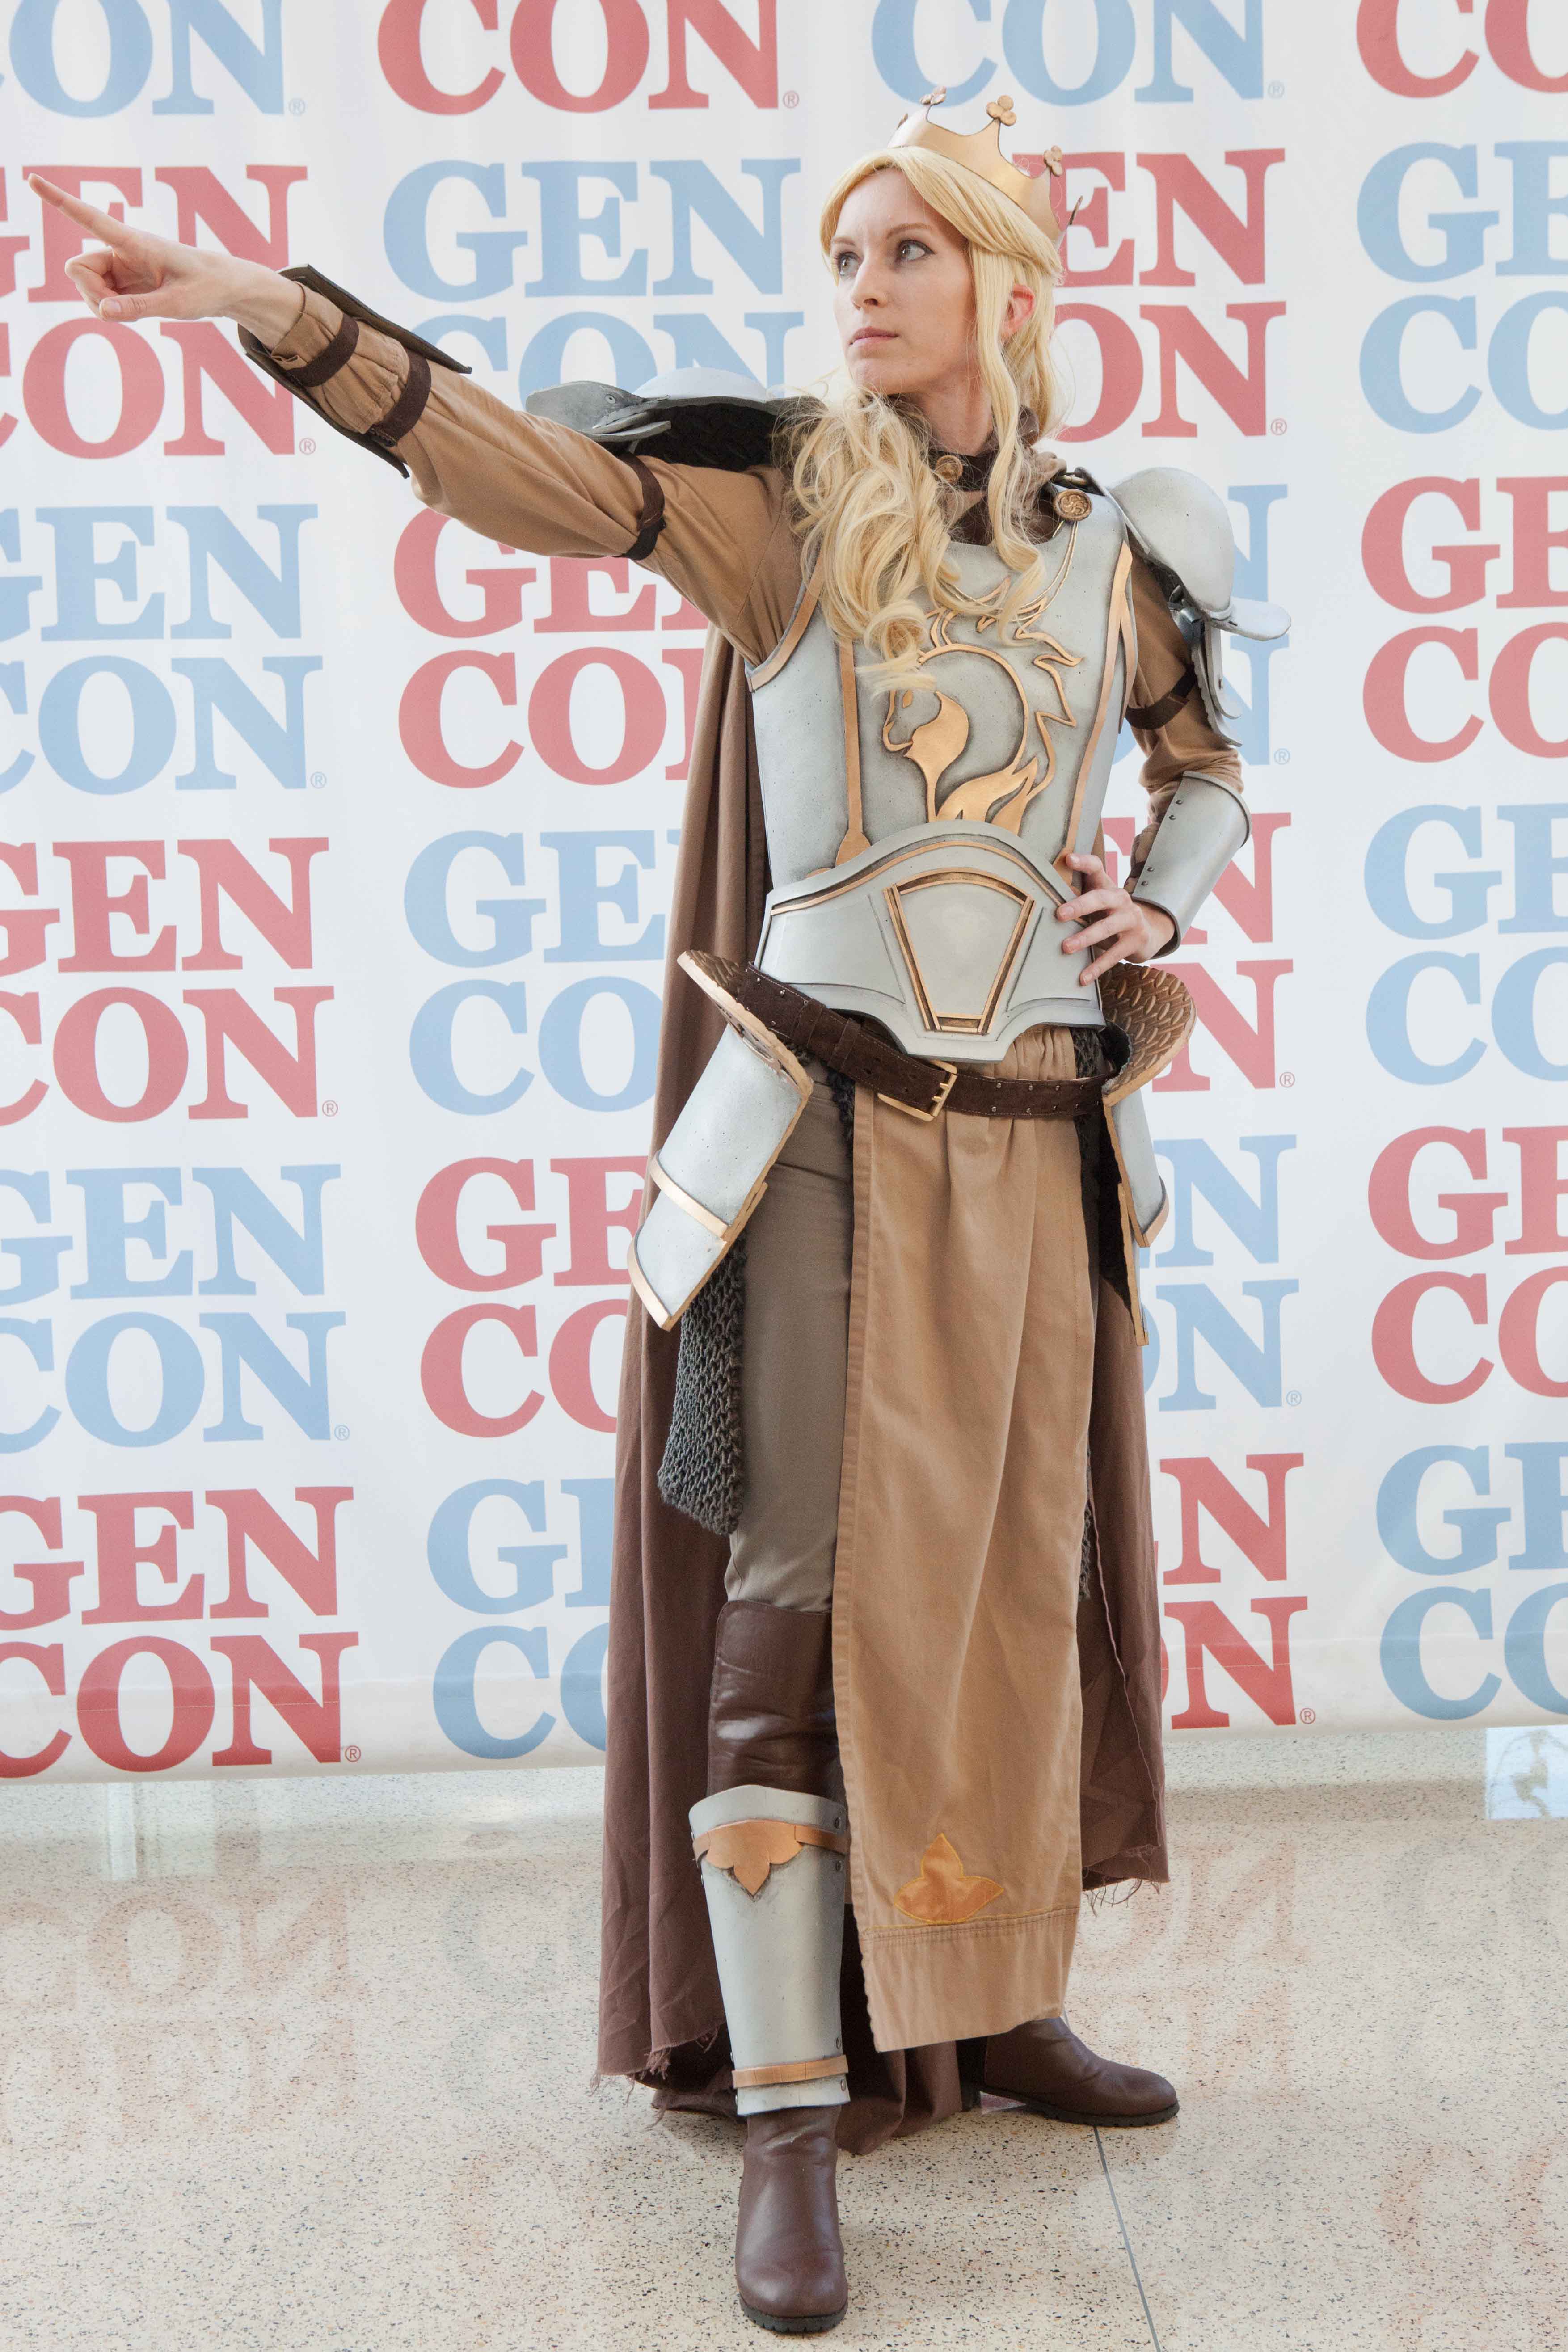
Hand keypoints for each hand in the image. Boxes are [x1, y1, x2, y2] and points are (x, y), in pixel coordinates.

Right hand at [26, 174, 303, 344]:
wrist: (223, 287)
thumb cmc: (206, 288)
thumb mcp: (178, 303)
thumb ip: (140, 308)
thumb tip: (103, 313)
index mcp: (134, 242)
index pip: (89, 218)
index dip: (59, 201)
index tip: (31, 178)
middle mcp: (120, 249)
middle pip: (77, 269)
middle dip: (92, 294)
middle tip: (124, 311)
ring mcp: (119, 265)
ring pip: (85, 287)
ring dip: (104, 305)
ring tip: (141, 310)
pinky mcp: (122, 280)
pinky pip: (100, 298)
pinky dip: (113, 310)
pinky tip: (137, 310)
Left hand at [1055, 851, 1175, 983]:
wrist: (1147, 934)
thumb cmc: (1109, 916)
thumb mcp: (1097, 905)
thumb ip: (1078, 899)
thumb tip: (1042, 899)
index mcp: (1107, 887)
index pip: (1097, 868)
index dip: (1084, 863)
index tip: (1068, 860)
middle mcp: (1121, 899)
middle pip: (1100, 898)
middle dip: (1080, 905)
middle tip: (1059, 914)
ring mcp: (1131, 920)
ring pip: (1107, 927)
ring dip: (1086, 937)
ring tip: (1066, 947)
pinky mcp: (1135, 941)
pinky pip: (1114, 955)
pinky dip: (1097, 967)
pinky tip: (1082, 978)